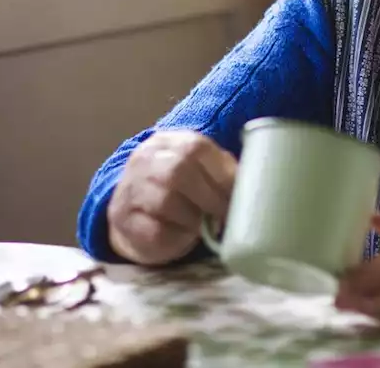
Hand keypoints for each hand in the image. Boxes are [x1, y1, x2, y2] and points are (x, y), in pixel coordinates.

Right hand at [106, 130, 236, 265]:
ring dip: (194, 219)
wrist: (133, 215)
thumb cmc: (178, 192)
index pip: (196, 147)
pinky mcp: (123, 221)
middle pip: (179, 172)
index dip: (222, 173)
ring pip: (166, 202)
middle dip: (211, 198)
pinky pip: (155, 230)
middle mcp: (144, 160)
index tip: (241, 195)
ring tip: (206, 227)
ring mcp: (130, 189)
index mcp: (168, 142)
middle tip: (227, 216)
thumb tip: (256, 184)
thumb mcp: (197, 171)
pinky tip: (185, 236)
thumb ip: (221, 171)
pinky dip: (177, 236)